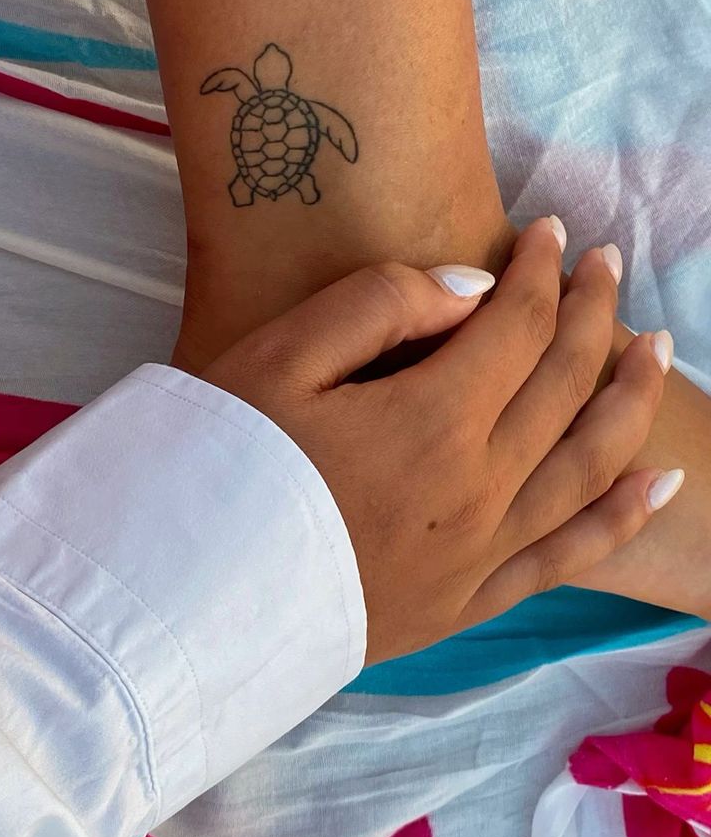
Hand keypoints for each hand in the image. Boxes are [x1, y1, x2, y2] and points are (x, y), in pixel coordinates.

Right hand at [200, 218, 681, 664]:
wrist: (175, 602)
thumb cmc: (216, 468)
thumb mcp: (277, 359)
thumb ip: (380, 306)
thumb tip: (473, 288)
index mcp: (431, 421)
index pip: (516, 326)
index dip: (542, 270)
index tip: (553, 230)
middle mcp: (476, 490)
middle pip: (562, 385)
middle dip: (593, 312)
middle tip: (611, 263)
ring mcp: (478, 555)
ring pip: (588, 465)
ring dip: (631, 398)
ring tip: (658, 347)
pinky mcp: (463, 605)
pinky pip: (567, 558)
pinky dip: (622, 515)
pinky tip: (662, 482)